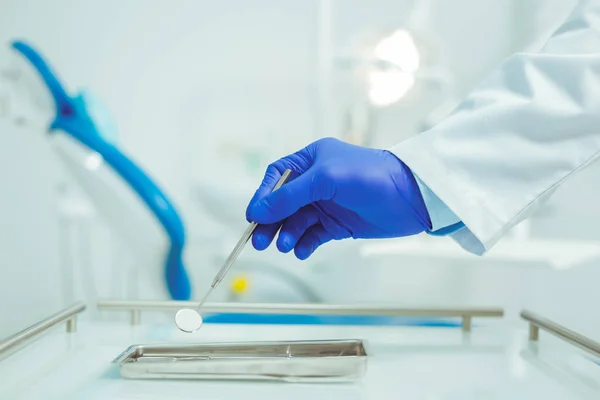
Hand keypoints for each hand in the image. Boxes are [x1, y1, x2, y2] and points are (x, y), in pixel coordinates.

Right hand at [246, 138, 430, 258]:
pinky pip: (313, 235)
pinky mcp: (338, 224)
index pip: (277, 178)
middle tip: (260, 241)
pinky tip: (302, 250)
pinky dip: (305, 244)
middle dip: (271, 222)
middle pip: (283, 203)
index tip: (253, 217)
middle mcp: (316, 181)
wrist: (410, 197)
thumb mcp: (325, 179)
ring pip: (296, 222)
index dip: (263, 197)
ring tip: (286, 246)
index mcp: (311, 160)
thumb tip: (258, 211)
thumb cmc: (370, 176)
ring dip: (288, 234)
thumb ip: (290, 196)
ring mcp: (327, 204)